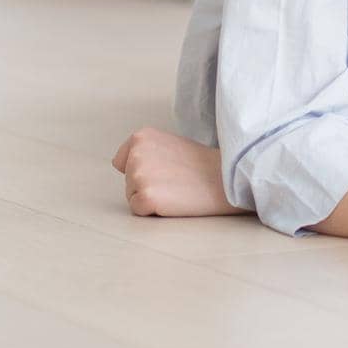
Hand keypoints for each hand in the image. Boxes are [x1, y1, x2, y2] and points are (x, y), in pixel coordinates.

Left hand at [111, 127, 244, 216]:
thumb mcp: (168, 144)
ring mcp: (139, 175)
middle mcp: (136, 153)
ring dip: (150, 197)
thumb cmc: (201, 165)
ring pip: (132, 196)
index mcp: (141, 137)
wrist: (225, 179)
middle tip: (174, 180)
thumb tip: (125, 166)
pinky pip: (138, 210)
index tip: (165, 170)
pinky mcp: (146, 197)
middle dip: (147, 185)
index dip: (143, 170)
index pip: (122, 162)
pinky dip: (153, 211)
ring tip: (175, 189)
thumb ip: (145, 151)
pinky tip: (173, 200)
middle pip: (127, 181)